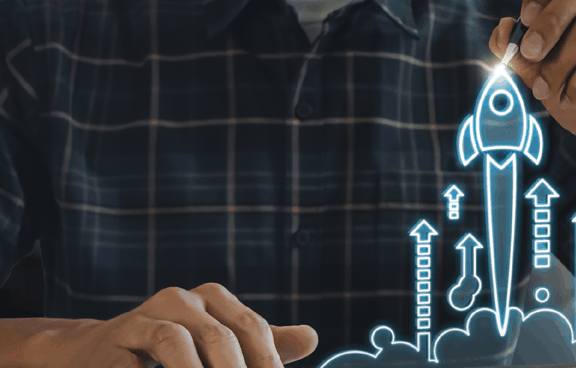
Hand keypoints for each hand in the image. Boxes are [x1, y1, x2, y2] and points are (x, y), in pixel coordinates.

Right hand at [14, 283, 317, 367]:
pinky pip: (135, 361)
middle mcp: (181, 299)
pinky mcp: (113, 340)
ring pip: (175, 341)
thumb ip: (264, 342)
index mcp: (214, 298)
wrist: (99, 351)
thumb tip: (312, 338)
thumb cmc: (174, 349)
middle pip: (219, 336)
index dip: (267, 361)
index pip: (251, 327)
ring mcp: (144, 316)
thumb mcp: (221, 340)